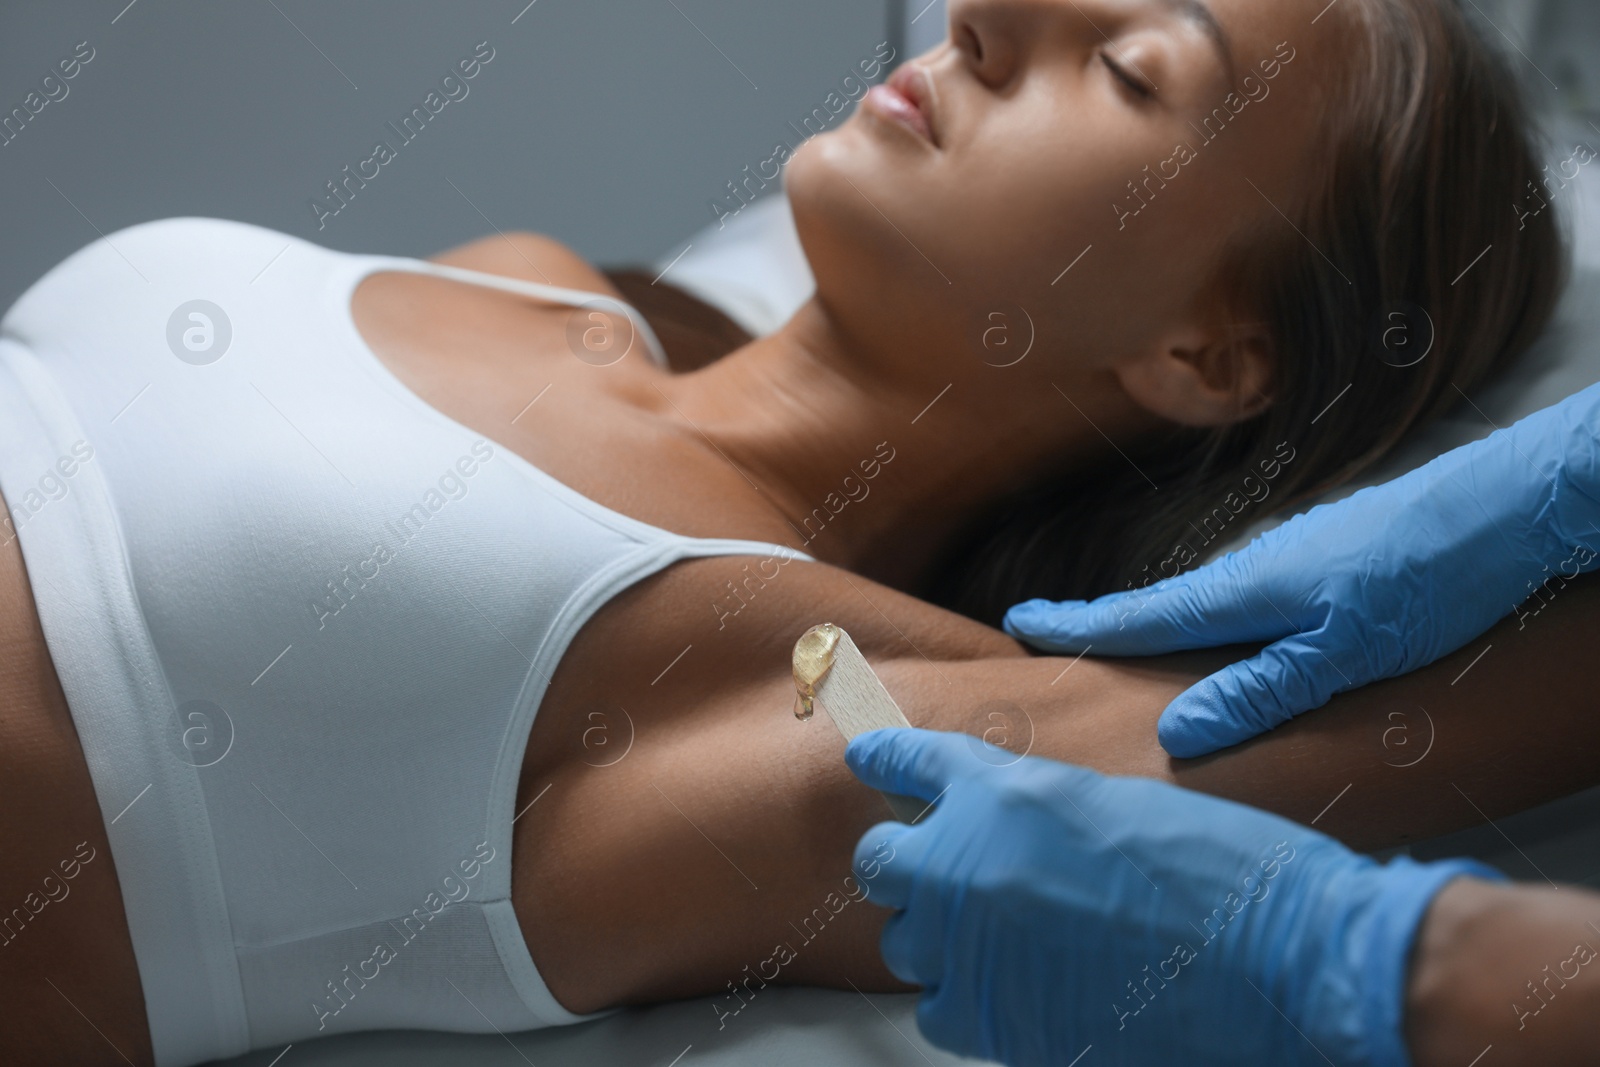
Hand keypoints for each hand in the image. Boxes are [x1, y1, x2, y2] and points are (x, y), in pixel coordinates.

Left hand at [848, 728, 1495, 1066]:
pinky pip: (938, 1012)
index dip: (887, 758)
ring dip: (938, 939)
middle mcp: (969, 860)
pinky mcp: (992, 1021)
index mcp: (1007, 790)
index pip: (913, 762)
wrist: (1282, 954)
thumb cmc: (1225, 870)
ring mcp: (972, 943)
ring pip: (906, 944)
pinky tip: (1012, 993)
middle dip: (907, 864)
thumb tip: (1001, 833)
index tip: (869, 757)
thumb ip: (1039, 814)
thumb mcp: (1117, 807)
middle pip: (882, 861)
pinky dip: (965, 1004)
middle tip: (943, 874)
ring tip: (995, 941)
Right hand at [1004, 383, 1599, 755]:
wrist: (1508, 506)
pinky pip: (1249, 597)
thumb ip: (1261, 691)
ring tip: (1131, 652)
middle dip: (1107, 627)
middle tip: (1053, 639)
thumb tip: (1174, 732)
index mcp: (1245, 592)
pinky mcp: (1327, 558)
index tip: (1016, 622)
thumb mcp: (1345, 652)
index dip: (1077, 625)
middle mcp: (1255, 568)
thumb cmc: (1429, 579)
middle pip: (1164, 608)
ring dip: (1162, 626)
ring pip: (1210, 603)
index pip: (1139, 617)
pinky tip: (1235, 639)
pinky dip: (1216, 621)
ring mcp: (1291, 558)